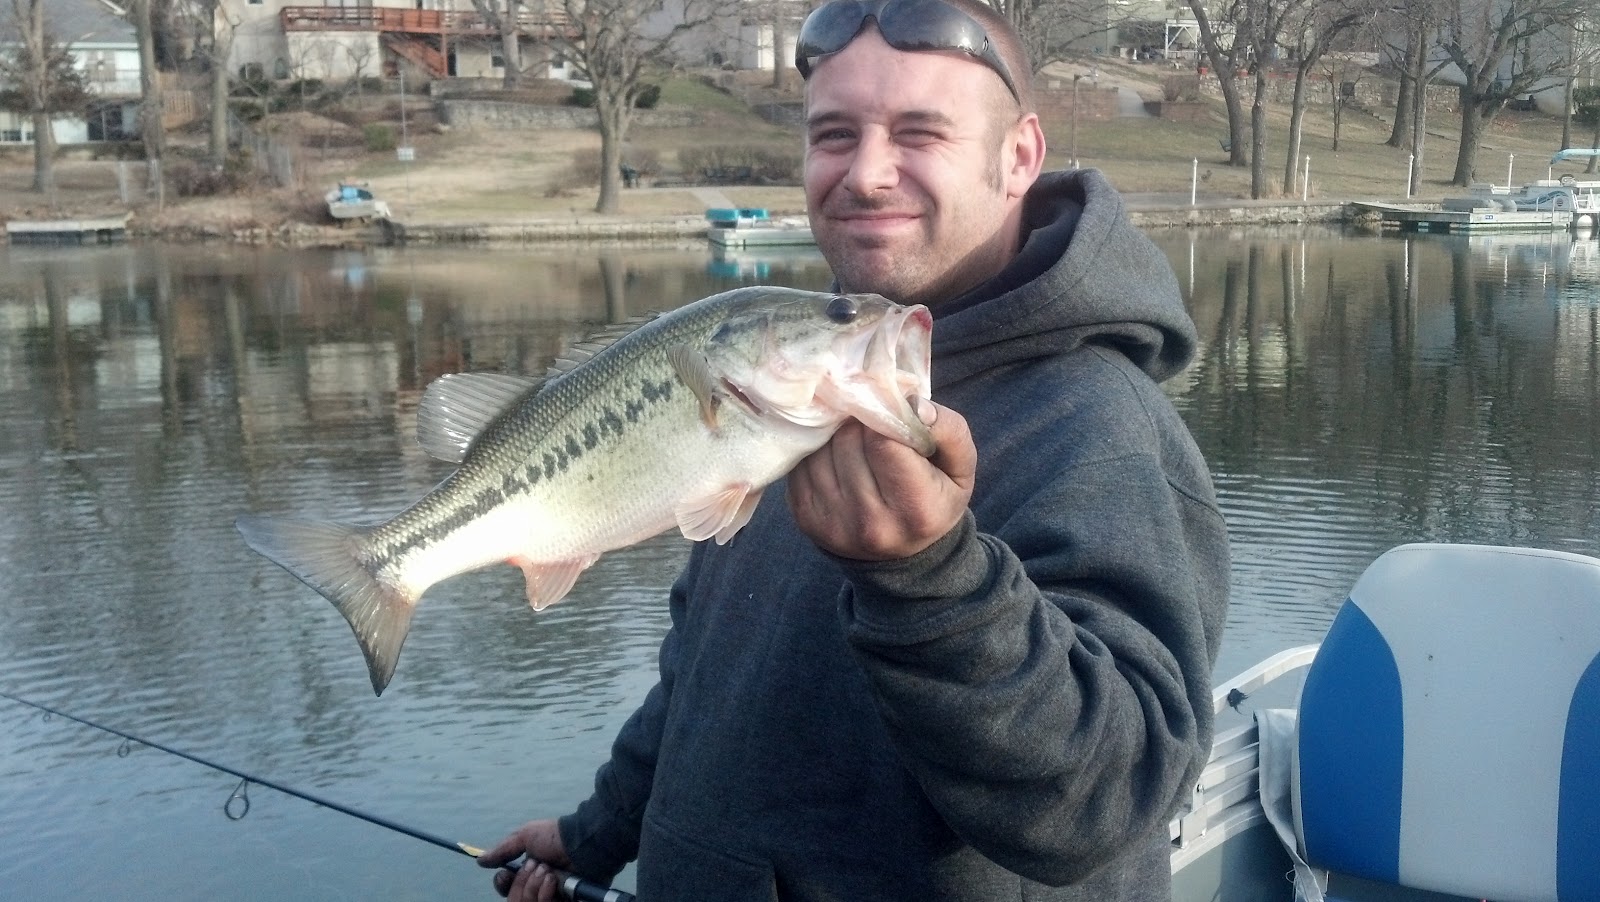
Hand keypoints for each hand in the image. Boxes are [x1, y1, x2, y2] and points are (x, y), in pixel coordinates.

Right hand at [478, 819, 570, 901]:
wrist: (583, 843)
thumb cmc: (555, 837)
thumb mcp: (526, 836)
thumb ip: (503, 850)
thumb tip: (480, 860)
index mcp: (529, 872)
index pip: (508, 889)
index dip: (504, 885)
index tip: (505, 875)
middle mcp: (539, 886)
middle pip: (516, 899)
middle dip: (522, 883)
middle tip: (536, 867)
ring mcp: (552, 896)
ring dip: (535, 887)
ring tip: (548, 872)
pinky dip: (546, 895)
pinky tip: (554, 881)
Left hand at [787, 400, 975, 560]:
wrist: (904, 554)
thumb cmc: (936, 496)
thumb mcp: (960, 466)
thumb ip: (947, 429)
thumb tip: (912, 404)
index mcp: (916, 508)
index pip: (883, 441)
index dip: (883, 416)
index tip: (889, 413)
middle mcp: (872, 523)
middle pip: (848, 441)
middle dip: (858, 423)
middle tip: (870, 423)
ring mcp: (834, 524)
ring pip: (820, 449)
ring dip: (835, 434)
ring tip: (855, 439)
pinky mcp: (806, 520)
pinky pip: (801, 464)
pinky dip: (817, 451)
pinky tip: (836, 456)